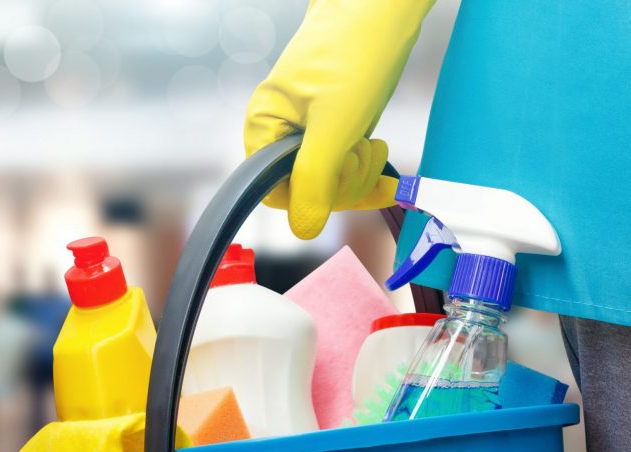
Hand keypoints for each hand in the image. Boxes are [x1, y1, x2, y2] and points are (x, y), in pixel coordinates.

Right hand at [244, 0, 433, 238]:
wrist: (382, 5)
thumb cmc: (355, 49)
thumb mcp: (335, 122)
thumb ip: (315, 178)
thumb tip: (303, 228)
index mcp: (265, 127)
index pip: (276, 191)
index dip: (311, 194)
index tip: (338, 175)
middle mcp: (281, 131)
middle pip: (306, 191)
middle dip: (342, 181)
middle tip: (362, 150)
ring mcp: (309, 131)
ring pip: (330, 182)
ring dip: (359, 174)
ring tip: (373, 144)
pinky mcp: (335, 127)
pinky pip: (346, 168)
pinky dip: (368, 174)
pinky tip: (388, 180)